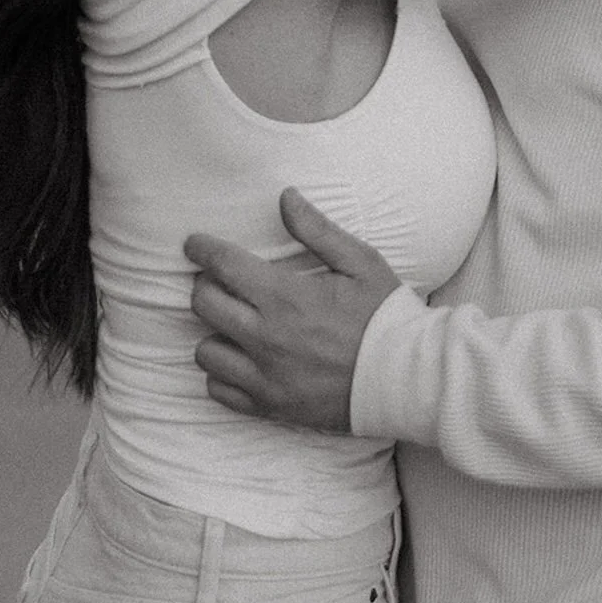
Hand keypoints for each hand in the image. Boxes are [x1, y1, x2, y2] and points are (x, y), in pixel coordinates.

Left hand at [187, 189, 402, 432]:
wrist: (406, 378)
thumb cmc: (386, 316)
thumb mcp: (360, 262)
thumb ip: (317, 230)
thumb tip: (285, 197)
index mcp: (285, 297)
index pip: (222, 265)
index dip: (201, 249)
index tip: (194, 244)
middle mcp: (266, 337)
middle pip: (203, 305)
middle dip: (205, 285)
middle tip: (220, 281)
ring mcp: (265, 375)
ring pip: (205, 351)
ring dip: (214, 332)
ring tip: (233, 324)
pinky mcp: (270, 406)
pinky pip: (220, 390)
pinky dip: (222, 374)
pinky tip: (241, 360)